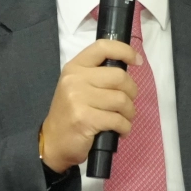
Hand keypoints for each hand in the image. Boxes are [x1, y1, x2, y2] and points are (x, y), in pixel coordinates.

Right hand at [39, 39, 139, 172]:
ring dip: (130, 112)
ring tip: (125, 119)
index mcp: (75, 67)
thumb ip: (97, 75)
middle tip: (129, 103)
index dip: (125, 51)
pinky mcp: (84, 119)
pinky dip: (125, 127)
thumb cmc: (71, 113)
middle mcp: (75, 79)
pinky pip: (117, 120)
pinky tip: (121, 131)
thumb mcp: (78, 86)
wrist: (53, 142)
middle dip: (132, 91)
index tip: (137, 61)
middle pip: (119, 76)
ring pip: (121, 100)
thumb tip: (128, 68)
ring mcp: (78, 99)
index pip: (102, 47)